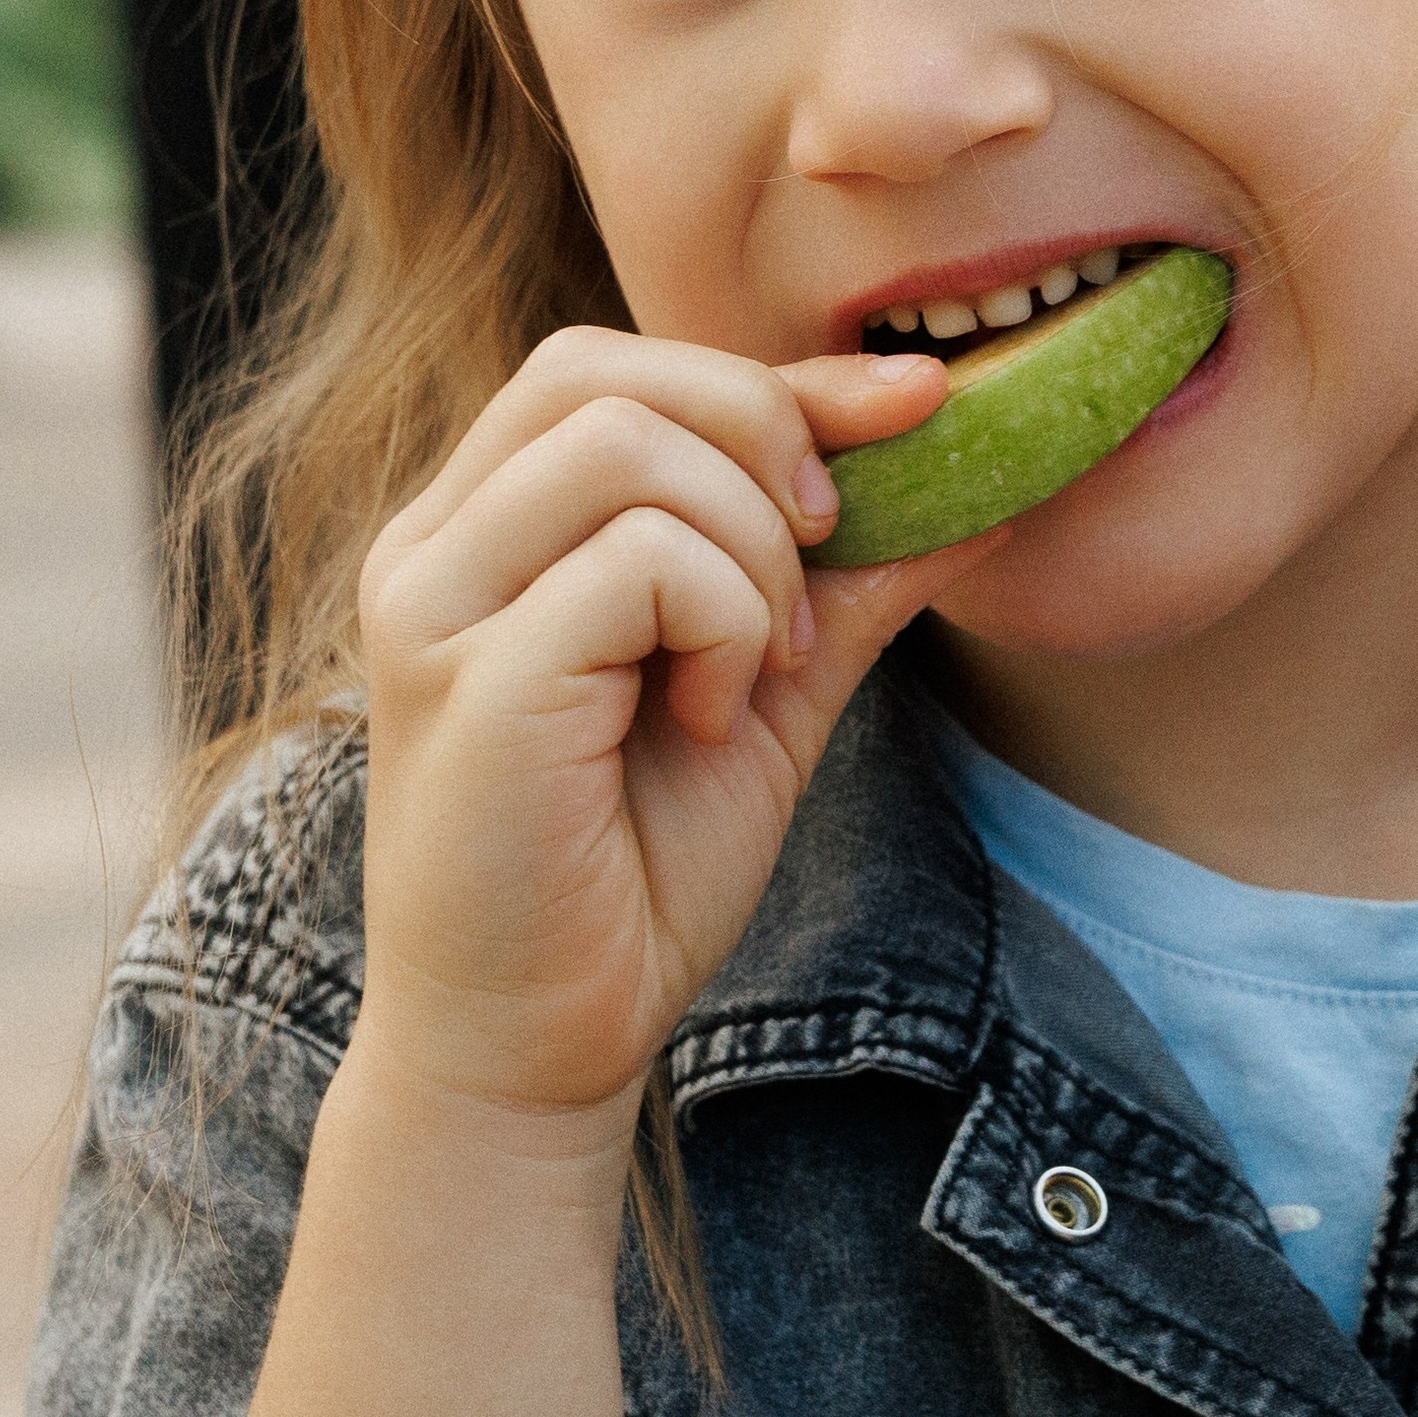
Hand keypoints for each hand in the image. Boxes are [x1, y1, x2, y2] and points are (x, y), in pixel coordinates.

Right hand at [352, 331, 978, 1120]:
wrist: (542, 1045)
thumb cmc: (634, 868)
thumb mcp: (770, 690)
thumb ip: (848, 580)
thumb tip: (984, 474)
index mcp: (485, 528)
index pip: (620, 372)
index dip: (780, 378)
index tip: (920, 404)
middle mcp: (434, 547)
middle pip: (603, 371)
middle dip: (761, 430)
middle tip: (824, 554)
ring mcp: (433, 609)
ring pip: (625, 447)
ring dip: (747, 549)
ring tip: (759, 667)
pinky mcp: (463, 685)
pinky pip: (636, 563)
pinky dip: (724, 625)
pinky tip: (715, 720)